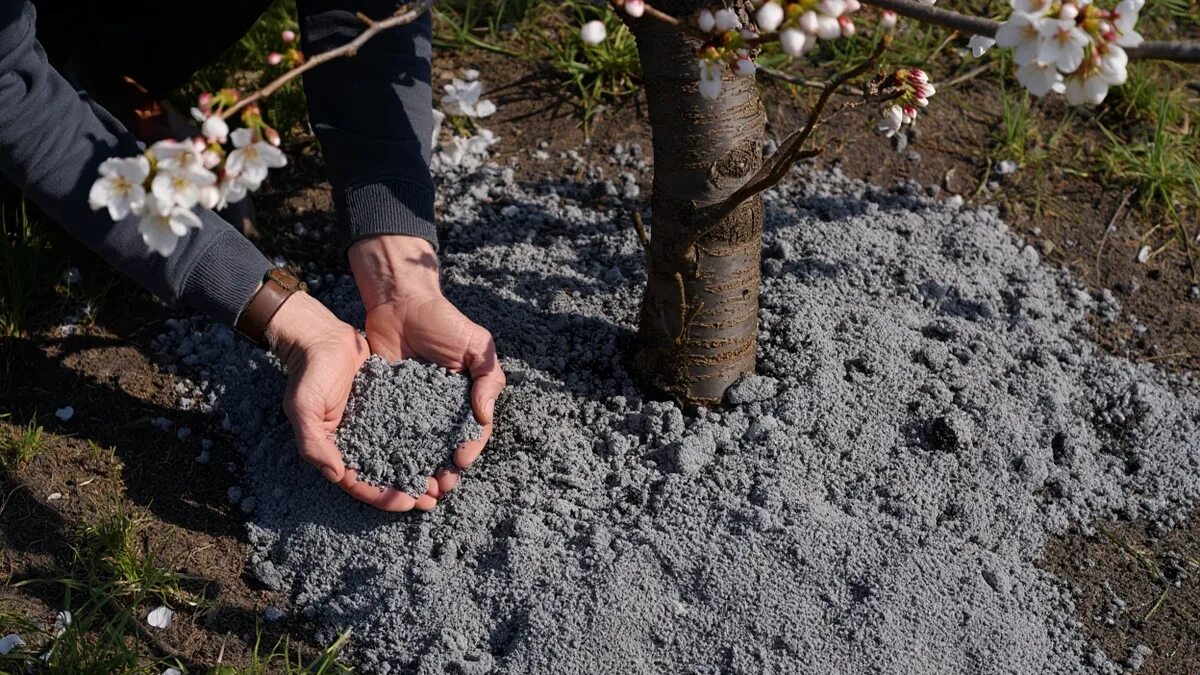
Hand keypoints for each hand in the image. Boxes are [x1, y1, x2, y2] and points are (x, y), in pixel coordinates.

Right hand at [266, 291, 430, 511]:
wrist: (323, 337)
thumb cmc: (309, 372)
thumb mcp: (304, 407)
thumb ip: (314, 442)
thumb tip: (335, 475)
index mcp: (335, 449)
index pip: (359, 483)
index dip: (382, 496)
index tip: (407, 502)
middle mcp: (357, 441)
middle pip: (384, 476)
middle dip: (407, 490)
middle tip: (433, 499)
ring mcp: (374, 425)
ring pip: (400, 456)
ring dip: (420, 470)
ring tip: (443, 480)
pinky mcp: (388, 407)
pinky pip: (408, 429)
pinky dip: (424, 441)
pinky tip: (443, 447)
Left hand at [349, 235, 505, 498]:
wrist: (399, 303)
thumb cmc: (444, 321)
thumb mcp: (477, 345)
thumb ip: (488, 378)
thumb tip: (484, 415)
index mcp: (467, 397)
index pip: (472, 431)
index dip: (469, 448)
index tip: (460, 461)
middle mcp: (441, 408)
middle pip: (445, 447)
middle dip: (444, 470)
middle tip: (438, 487)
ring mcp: (413, 409)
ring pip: (418, 447)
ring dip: (419, 469)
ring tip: (415, 488)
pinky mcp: (386, 405)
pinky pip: (389, 433)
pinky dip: (390, 453)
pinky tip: (387, 469)